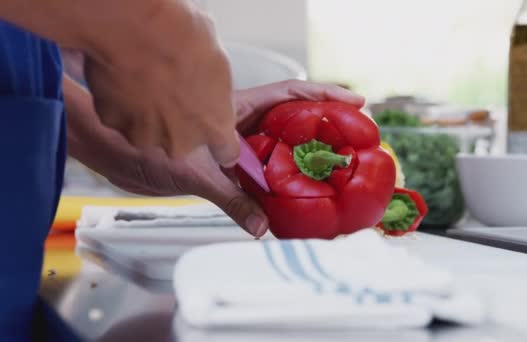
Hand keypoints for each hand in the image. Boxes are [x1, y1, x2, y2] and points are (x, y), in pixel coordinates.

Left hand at [64, 77, 364, 236]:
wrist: (121, 156)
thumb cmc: (147, 149)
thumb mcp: (193, 172)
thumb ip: (229, 198)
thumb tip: (260, 226)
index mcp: (236, 110)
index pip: (290, 95)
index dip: (325, 95)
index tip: (354, 101)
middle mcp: (243, 122)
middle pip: (296, 116)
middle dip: (329, 124)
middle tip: (358, 139)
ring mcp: (239, 140)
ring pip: (284, 140)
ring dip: (311, 151)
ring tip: (339, 165)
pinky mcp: (233, 160)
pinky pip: (269, 163)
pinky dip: (286, 175)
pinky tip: (299, 192)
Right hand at [83, 0, 238, 164]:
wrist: (141, 32)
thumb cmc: (188, 39)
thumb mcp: (219, 63)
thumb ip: (213, 88)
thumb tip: (207, 81)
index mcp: (215, 127)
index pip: (226, 152)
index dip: (217, 139)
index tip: (212, 129)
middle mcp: (181, 142)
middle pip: (180, 141)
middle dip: (175, 122)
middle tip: (168, 89)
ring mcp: (145, 137)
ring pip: (145, 130)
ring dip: (143, 113)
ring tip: (142, 80)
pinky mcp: (113, 124)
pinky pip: (116, 114)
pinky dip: (116, 101)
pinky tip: (120, 77)